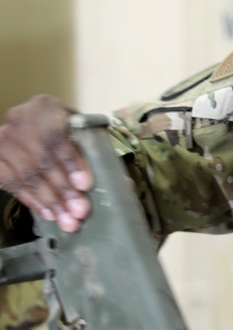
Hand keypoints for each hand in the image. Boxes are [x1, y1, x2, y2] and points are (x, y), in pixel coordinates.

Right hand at [0, 96, 91, 231]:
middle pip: (42, 161)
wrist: (29, 123)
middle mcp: (20, 122)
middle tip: (80, 211)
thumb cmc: (63, 128)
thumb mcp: (79, 128)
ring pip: (27, 176)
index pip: (56, 137)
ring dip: (51, 202)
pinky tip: (50, 214)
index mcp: (44, 108)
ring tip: (69, 221)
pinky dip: (33, 202)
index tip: (85, 185)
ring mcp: (4, 141)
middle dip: (64, 190)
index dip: (71, 162)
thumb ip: (96, 149)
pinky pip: (12, 184)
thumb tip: (123, 183)